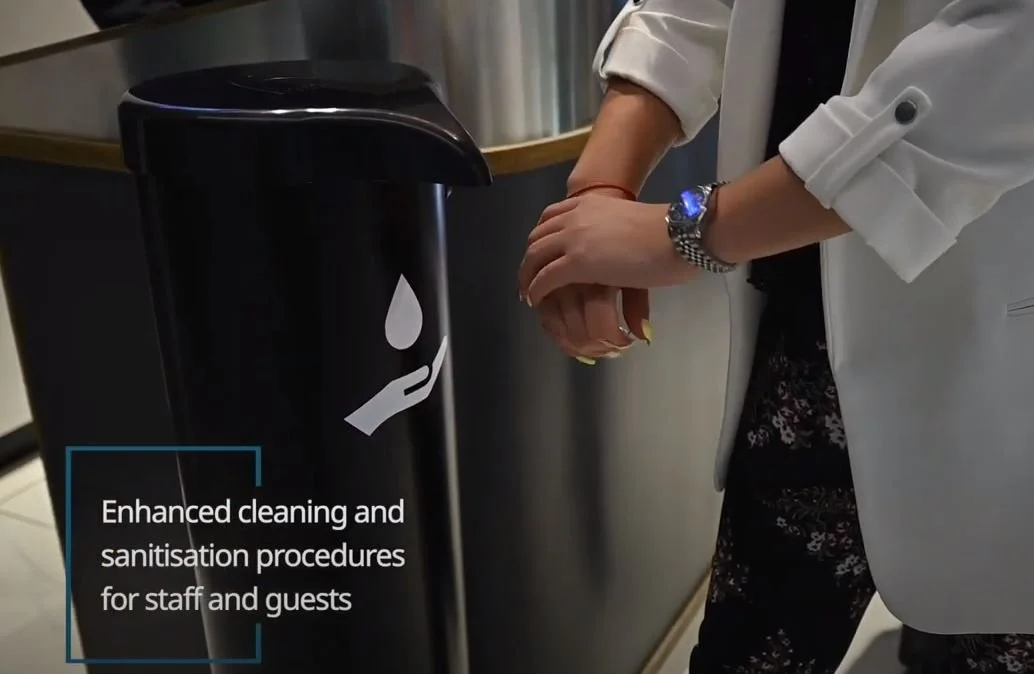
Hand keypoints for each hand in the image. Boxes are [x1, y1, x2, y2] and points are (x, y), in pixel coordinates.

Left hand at [527, 186, 652, 361]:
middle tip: (529, 275)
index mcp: (588, 202)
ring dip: (528, 276)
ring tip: (528, 292)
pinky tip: (536, 300)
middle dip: (530, 258)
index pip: (551, 216)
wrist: (676, 234)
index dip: (541, 236)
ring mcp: (573, 239)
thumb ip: (614, 233)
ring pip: (535, 257)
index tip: (540, 252)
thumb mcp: (629, 221)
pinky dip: (536, 290)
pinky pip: (545, 278)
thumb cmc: (666, 232)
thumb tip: (620, 250)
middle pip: (538, 236)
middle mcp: (575, 216)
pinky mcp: (576, 263)